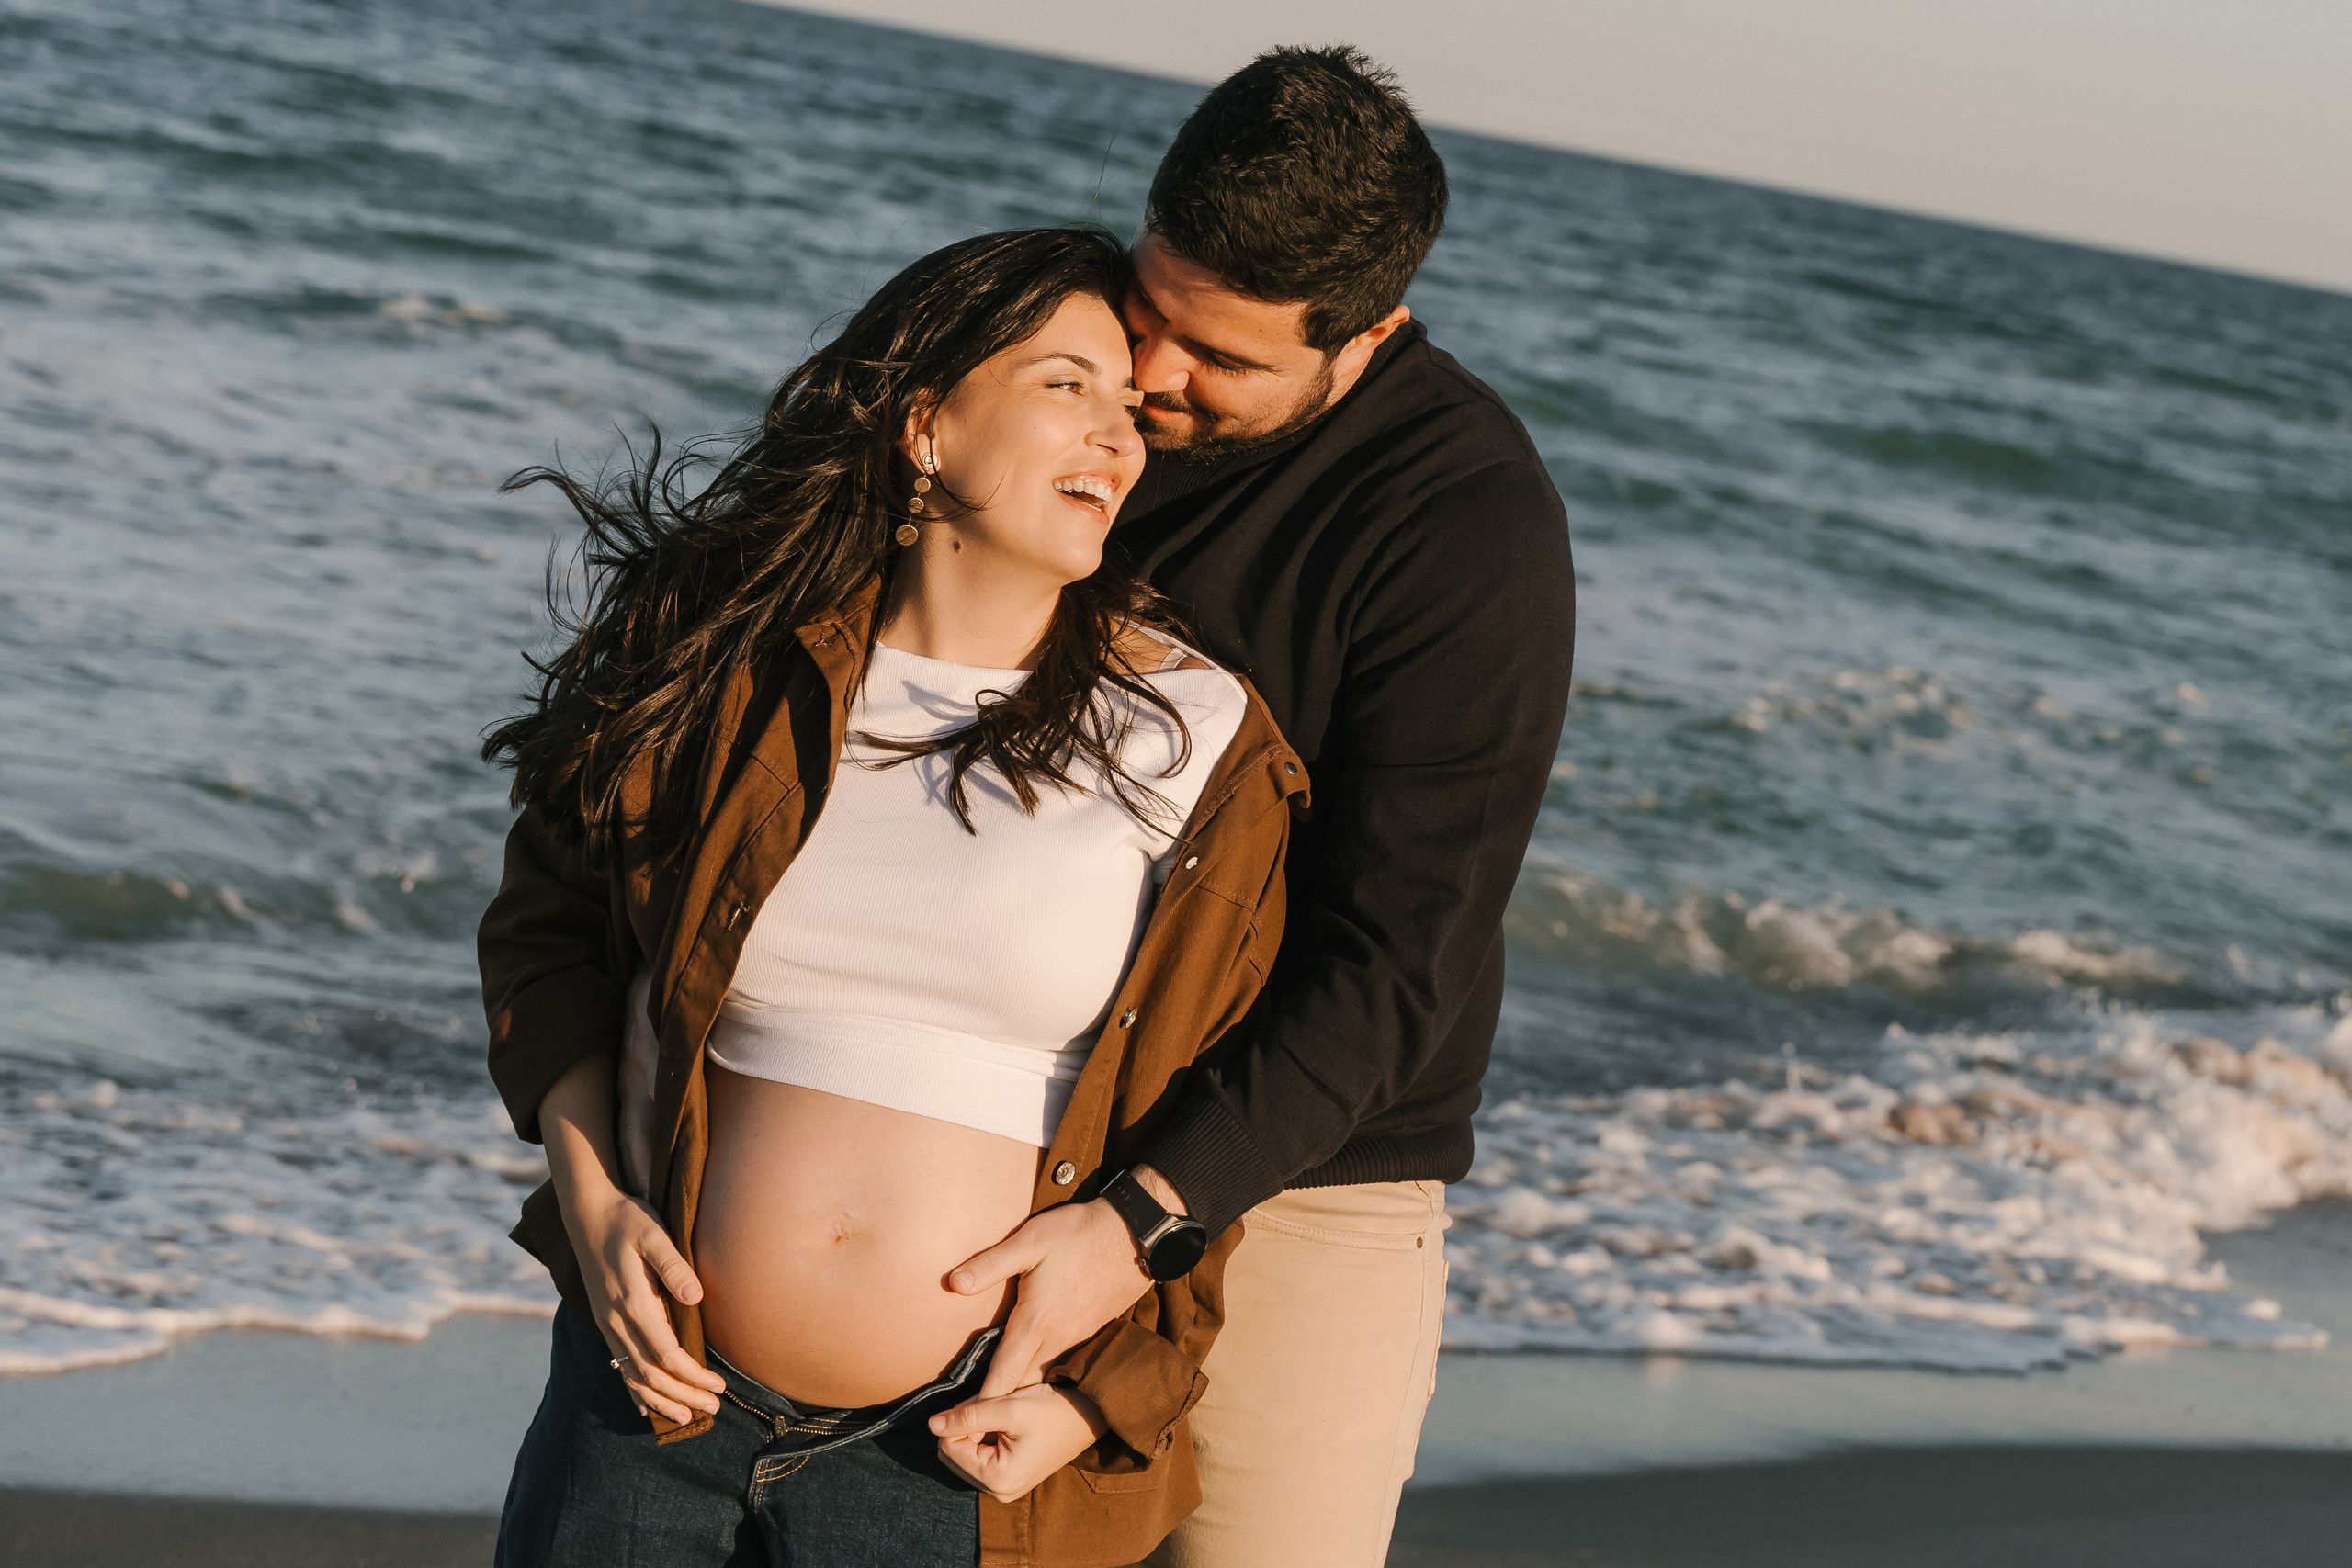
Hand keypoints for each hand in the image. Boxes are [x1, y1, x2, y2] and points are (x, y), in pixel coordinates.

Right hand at [565, 1182, 726, 1423]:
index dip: (693, 1375)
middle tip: (713, 1409)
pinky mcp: (605, 1321)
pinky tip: (643, 1405)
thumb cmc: (627, 1220)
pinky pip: (618, 1364)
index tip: (719, 1386)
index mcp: (633, 1303)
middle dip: (682, 1395)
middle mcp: (617, 1321)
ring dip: (660, 1399)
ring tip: (685, 1418)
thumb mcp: (654, 1235)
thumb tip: (695, 1297)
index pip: (667, 1354)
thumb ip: (674, 1266)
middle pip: (651, 1373)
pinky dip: (632, 1388)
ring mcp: (608, 1323)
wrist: (588, 1213)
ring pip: (633, 1375)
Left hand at [930, 1383, 1108, 1502]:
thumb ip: (968, 1416)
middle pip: (953, 1455)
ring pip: (964, 1455)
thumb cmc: (1053, 1411)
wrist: (1089, 1415)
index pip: (948, 1447)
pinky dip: (985, 1438)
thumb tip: (932, 1425)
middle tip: (993, 1408)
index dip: (959, 1420)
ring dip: (975, 1431)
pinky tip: (1006, 1425)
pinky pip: (980, 1458)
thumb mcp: (1009, 1408)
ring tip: (1003, 1415)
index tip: (985, 1403)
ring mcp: (1004, 1488)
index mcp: (998, 1479)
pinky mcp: (1009, 1479)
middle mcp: (998, 1492)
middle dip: (965, 1428)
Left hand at [948, 1166, 1183, 1400]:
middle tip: (974, 1419)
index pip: (1003, 1374)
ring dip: (1021, 1388)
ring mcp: (1077, 1338)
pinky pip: (1059, 1360)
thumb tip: (951, 1283)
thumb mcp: (1029, 1241)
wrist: (1134, 1235)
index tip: (963, 1427)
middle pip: (1021, 1383)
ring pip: (1041, 1373)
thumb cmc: (1078, 1235)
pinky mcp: (1090, 1331)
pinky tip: (1032, 1364)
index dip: (981, 1402)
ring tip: (998, 1400)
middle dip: (999, 1402)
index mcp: (1035, 1322)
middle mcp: (1056, 1339)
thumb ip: (989, 1264)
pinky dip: (1041, 1370)